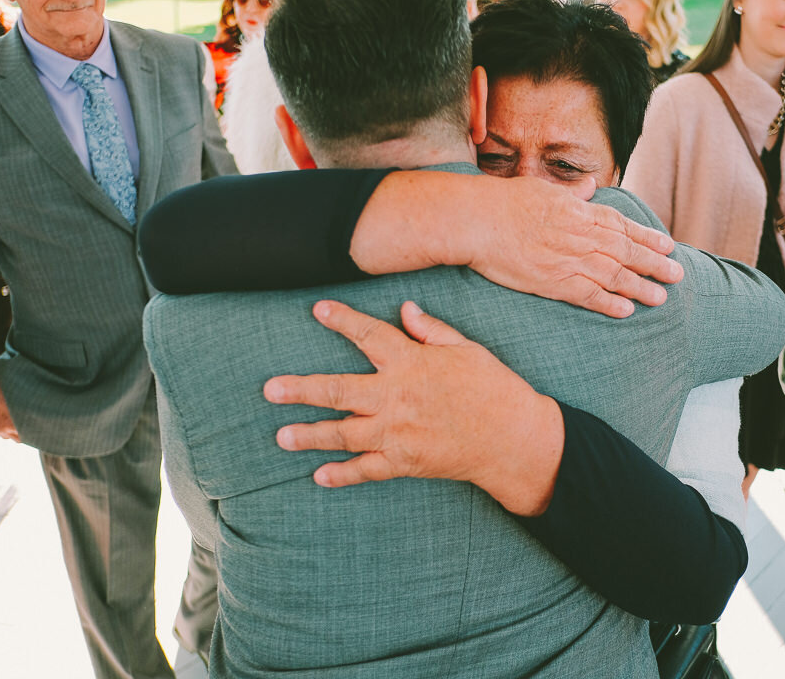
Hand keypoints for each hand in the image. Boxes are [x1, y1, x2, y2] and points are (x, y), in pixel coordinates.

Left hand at [265, 300, 564, 515]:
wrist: (514, 439)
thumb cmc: (495, 388)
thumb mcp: (466, 349)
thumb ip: (431, 330)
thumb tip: (405, 309)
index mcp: (411, 363)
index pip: (369, 335)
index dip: (342, 320)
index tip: (318, 309)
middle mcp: (396, 397)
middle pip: (338, 391)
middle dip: (301, 390)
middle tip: (270, 389)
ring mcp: (397, 433)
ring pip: (343, 434)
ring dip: (309, 435)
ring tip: (281, 435)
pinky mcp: (405, 462)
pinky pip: (366, 470)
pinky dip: (342, 474)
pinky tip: (319, 476)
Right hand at [351, 172, 682, 318]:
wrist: (476, 220)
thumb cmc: (503, 201)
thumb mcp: (542, 188)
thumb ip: (571, 192)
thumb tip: (591, 185)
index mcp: (579, 211)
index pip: (622, 225)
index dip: (648, 236)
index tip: (669, 245)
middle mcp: (580, 235)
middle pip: (625, 251)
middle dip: (655, 263)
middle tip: (678, 274)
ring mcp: (567, 259)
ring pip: (613, 275)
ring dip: (640, 287)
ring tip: (661, 297)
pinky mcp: (551, 281)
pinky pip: (587, 295)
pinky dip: (608, 303)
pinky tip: (626, 310)